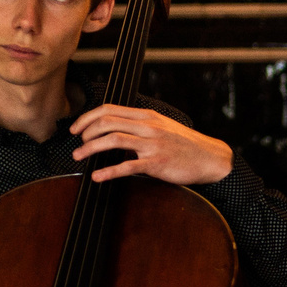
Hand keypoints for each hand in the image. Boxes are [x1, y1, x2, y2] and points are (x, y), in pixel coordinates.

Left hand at [71, 105, 232, 186]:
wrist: (210, 158)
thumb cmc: (185, 145)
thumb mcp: (163, 126)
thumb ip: (140, 125)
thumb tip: (115, 131)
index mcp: (147, 116)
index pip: (109, 109)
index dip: (87, 118)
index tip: (76, 128)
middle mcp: (148, 126)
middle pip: (106, 122)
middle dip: (85, 133)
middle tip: (77, 145)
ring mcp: (152, 144)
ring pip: (112, 140)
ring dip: (90, 148)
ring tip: (79, 157)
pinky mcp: (156, 163)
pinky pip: (127, 166)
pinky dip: (108, 171)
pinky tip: (97, 177)